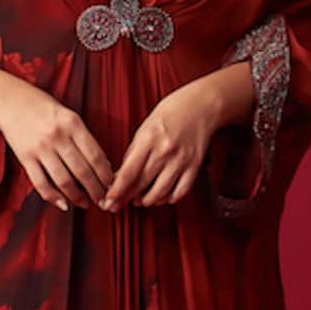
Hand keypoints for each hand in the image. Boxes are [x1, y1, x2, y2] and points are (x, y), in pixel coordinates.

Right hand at [0, 61, 113, 210]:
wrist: (10, 101)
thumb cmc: (44, 108)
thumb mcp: (69, 115)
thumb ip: (84, 138)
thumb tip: (103, 165)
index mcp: (73, 123)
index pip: (95, 156)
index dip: (106, 176)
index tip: (113, 186)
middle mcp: (57, 136)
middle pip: (82, 171)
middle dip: (96, 191)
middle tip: (104, 201)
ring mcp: (40, 148)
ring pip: (64, 181)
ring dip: (78, 197)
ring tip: (86, 204)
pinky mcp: (25, 157)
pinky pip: (41, 183)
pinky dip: (53, 197)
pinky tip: (64, 204)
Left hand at [100, 74, 225, 211]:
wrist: (201, 105)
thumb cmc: (171, 113)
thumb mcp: (145, 127)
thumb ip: (134, 152)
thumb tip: (121, 175)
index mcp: (149, 138)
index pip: (128, 173)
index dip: (117, 191)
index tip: (109, 201)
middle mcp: (165, 151)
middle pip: (142, 184)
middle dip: (127, 199)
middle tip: (119, 204)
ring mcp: (181, 160)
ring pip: (160, 192)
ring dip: (147, 201)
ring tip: (140, 200)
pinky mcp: (194, 166)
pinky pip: (180, 191)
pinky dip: (169, 198)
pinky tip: (162, 197)